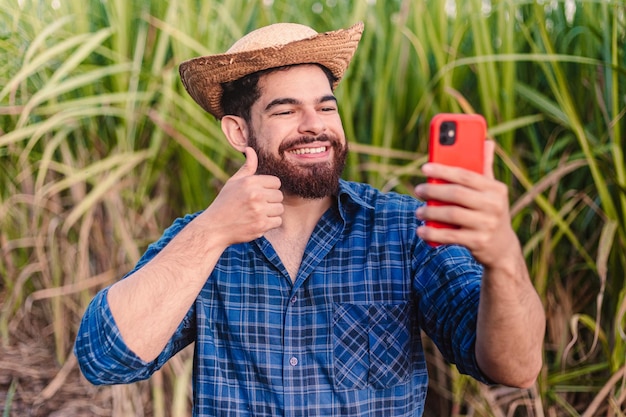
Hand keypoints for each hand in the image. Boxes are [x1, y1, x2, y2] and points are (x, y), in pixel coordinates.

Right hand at [197, 147, 283, 245]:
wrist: (214, 227)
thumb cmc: (224, 203)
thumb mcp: (233, 182)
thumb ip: (247, 167)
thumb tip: (250, 149)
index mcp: (249, 182)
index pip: (276, 182)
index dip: (269, 188)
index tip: (259, 194)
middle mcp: (255, 195)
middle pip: (279, 196)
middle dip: (271, 201)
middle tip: (257, 206)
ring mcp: (259, 211)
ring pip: (280, 209)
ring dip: (271, 213)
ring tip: (257, 214)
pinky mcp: (261, 225)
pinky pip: (277, 221)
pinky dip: (270, 223)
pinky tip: (258, 222)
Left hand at [414, 140, 518, 267]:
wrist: (502, 247)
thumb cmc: (489, 211)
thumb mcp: (492, 191)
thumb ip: (485, 168)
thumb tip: (486, 141)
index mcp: (496, 189)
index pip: (466, 175)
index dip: (443, 170)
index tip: (425, 167)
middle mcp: (494, 205)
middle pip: (457, 194)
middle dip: (433, 190)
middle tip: (418, 190)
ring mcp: (487, 225)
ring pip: (452, 214)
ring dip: (431, 212)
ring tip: (418, 212)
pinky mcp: (479, 242)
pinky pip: (451, 236)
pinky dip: (433, 233)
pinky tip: (421, 231)